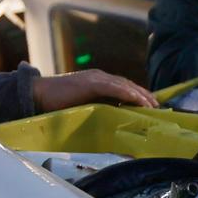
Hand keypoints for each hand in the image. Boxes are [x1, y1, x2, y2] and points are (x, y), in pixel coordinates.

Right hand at [30, 69, 157, 113]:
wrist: (39, 95)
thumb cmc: (57, 104)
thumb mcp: (83, 105)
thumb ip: (97, 108)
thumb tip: (112, 121)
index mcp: (98, 82)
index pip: (124, 87)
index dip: (139, 95)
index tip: (152, 105)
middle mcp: (100, 77)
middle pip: (128, 85)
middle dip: (144, 95)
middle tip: (158, 106)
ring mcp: (95, 78)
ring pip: (124, 85)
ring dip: (140, 95)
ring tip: (152, 105)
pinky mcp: (90, 83)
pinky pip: (113, 88)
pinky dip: (127, 94)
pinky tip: (137, 100)